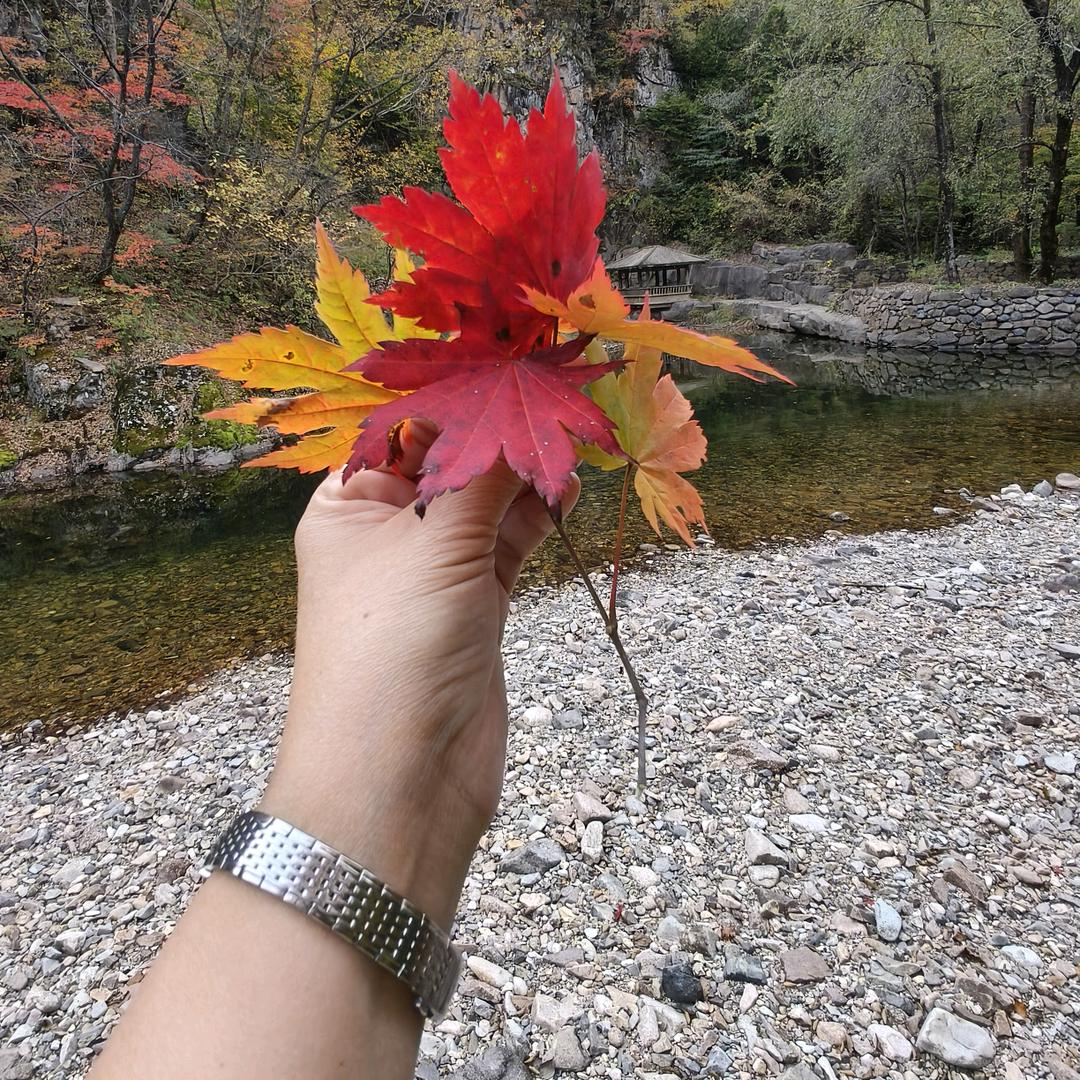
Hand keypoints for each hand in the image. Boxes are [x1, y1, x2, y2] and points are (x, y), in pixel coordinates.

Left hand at [262, 423, 577, 925]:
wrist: (402, 781)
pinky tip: (568, 486)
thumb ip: (485, 470)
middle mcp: (387, 533)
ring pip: (486, 502)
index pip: (401, 427)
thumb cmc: (391, 648)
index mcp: (349, 505)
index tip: (509, 354)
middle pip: (448, 460)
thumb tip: (517, 396)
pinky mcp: (476, 606)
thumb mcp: (437, 545)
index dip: (452, 390)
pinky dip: (536, 516)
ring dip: (525, 471)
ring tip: (572, 432)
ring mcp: (433, 571)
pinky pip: (509, 544)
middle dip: (498, 427)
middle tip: (555, 388)